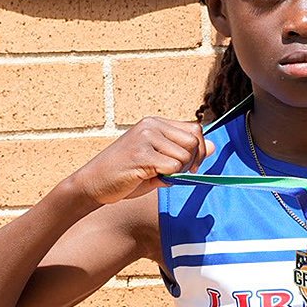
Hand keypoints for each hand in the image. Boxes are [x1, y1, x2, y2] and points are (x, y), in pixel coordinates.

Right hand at [63, 117, 212, 205]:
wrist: (92, 183)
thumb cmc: (125, 174)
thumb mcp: (158, 160)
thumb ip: (183, 152)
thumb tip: (213, 146)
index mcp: (155, 123)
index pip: (195, 129)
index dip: (200, 149)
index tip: (191, 166)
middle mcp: (151, 125)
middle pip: (194, 141)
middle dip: (193, 162)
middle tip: (176, 174)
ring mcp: (145, 138)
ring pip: (184, 155)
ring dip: (178, 172)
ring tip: (158, 175)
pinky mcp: (141, 154)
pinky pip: (171, 166)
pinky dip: (167, 177)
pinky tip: (148, 177)